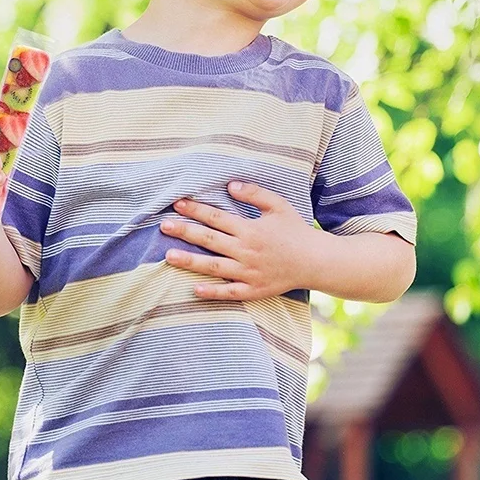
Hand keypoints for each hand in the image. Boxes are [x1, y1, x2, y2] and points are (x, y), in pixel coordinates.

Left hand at [160, 181, 314, 300]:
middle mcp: (246, 251)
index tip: (177, 204)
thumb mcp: (278, 205)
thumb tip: (230, 185)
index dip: (196, 210)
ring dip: (190, 261)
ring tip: (169, 257)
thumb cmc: (296, 230)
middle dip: (185, 232)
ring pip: (214, 267)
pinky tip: (194, 289)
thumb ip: (255, 194)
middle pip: (210, 240)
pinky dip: (212, 292)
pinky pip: (229, 293)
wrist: (316, 261)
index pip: (217, 217)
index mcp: (250, 229)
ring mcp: (248, 272)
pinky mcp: (253, 290)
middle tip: (164, 226)